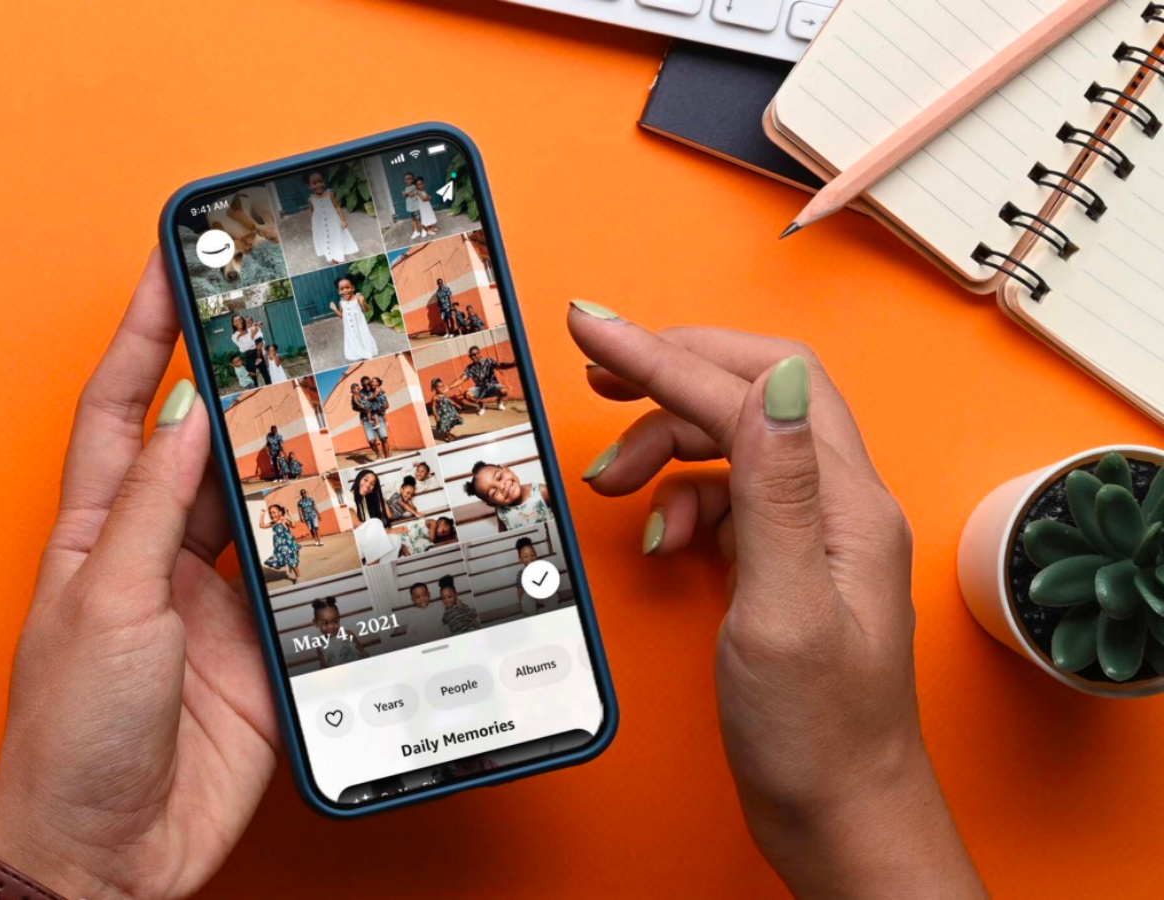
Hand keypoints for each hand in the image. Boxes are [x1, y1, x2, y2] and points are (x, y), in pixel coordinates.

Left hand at [0, 250, 277, 899]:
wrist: (107, 854)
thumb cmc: (68, 737)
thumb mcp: (106, 604)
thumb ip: (154, 511)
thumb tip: (186, 417)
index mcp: (95, 535)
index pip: (120, 410)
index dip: (142, 335)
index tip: (171, 266)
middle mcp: (155, 559)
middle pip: (201, 449)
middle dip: (238, 388)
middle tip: (284, 330)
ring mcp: (211, 605)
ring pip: (263, 510)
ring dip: (294, 465)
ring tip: (334, 410)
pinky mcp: (261, 654)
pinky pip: (305, 582)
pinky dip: (333, 548)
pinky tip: (359, 516)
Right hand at [567, 303, 983, 899]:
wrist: (838, 814)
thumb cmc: (818, 733)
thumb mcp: (786, 608)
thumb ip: (775, 490)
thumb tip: (771, 380)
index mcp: (846, 504)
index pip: (750, 390)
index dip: (664, 353)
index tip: (594, 331)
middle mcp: (838, 505)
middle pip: (752, 392)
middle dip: (669, 373)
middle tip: (597, 374)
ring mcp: (814, 533)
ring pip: (733, 442)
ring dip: (666, 445)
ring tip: (614, 481)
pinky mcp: (786, 563)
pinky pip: (726, 497)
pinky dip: (679, 502)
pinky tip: (660, 537)